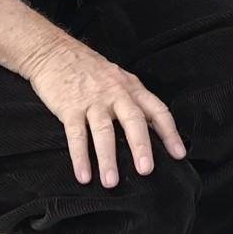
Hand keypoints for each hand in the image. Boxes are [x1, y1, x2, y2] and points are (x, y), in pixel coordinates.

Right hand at [23, 36, 184, 186]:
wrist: (53, 51)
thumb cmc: (89, 69)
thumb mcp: (118, 78)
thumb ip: (133, 102)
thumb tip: (151, 130)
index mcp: (132, 88)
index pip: (157, 110)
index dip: (169, 132)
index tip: (178, 154)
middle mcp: (116, 93)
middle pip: (133, 120)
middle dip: (141, 147)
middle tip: (146, 170)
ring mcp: (92, 100)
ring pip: (104, 131)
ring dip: (108, 158)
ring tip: (111, 182)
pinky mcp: (69, 107)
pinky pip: (76, 134)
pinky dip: (80, 156)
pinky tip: (83, 175)